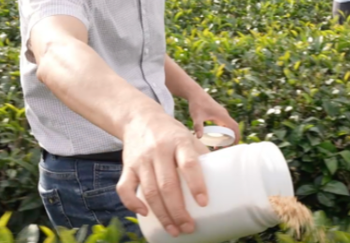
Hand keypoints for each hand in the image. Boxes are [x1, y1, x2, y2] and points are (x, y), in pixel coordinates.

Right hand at [117, 112, 210, 237]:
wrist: (140, 118)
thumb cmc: (171, 133)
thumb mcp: (188, 137)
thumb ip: (201, 155)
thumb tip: (224, 177)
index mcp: (179, 142)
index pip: (189, 164)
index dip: (196, 184)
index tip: (203, 203)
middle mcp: (159, 150)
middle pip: (168, 185)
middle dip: (178, 211)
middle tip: (188, 227)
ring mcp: (141, 160)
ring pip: (149, 191)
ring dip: (162, 214)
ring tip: (174, 230)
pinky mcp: (127, 167)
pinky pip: (125, 189)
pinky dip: (132, 203)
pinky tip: (145, 214)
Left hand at [188, 91, 240, 143]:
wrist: (195, 94)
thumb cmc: (196, 104)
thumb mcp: (196, 116)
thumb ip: (198, 126)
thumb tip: (199, 137)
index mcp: (222, 115)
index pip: (234, 127)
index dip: (236, 136)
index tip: (234, 145)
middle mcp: (224, 115)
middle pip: (233, 128)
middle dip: (231, 138)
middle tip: (224, 148)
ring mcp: (221, 114)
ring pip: (228, 126)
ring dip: (226, 135)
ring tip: (218, 145)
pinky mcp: (218, 114)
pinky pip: (224, 124)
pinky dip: (223, 131)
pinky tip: (216, 137)